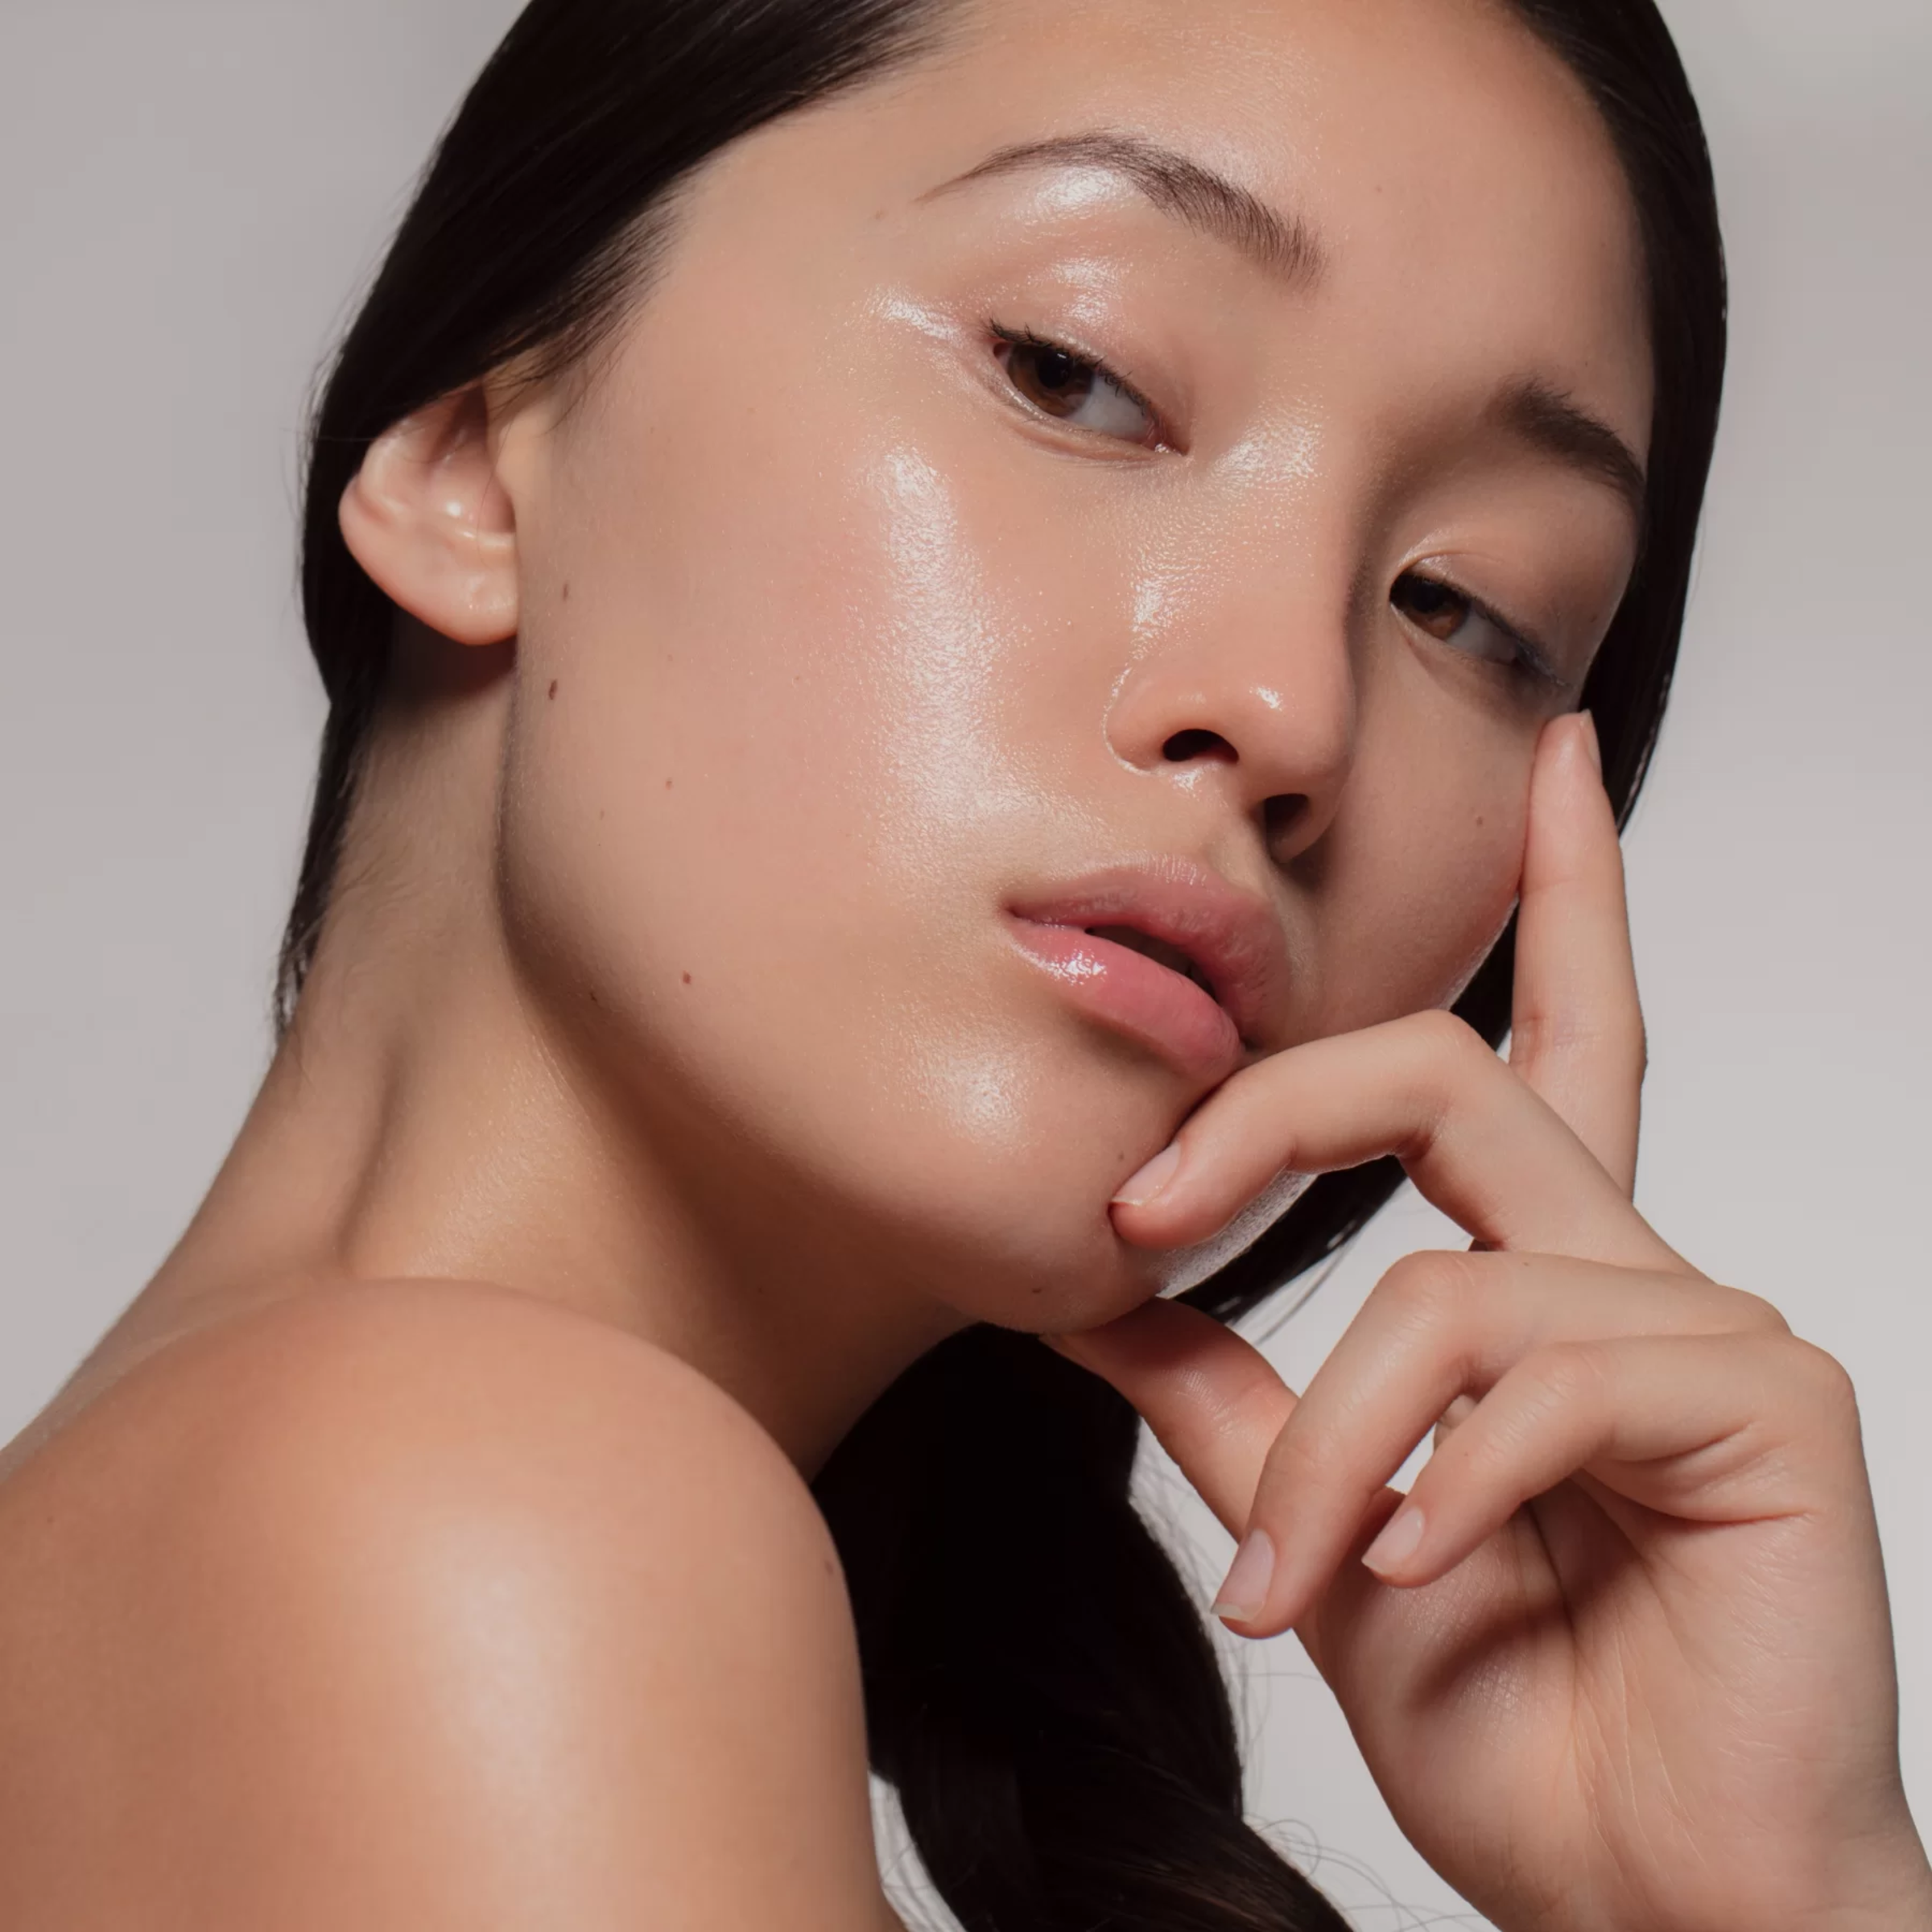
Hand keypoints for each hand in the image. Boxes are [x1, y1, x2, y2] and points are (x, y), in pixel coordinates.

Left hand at [1051, 715, 1931, 1931]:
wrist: (1653, 1901)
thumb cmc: (1521, 1721)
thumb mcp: (1326, 1526)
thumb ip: (1234, 1399)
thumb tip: (1106, 1293)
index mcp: (1547, 1282)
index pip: (1556, 1037)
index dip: (1565, 885)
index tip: (1548, 756)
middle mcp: (1632, 1271)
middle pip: (1467, 1069)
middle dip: (1279, 1107)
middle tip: (1141, 1201)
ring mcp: (1709, 1327)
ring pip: (1446, 1276)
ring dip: (1324, 1443)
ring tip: (1291, 1581)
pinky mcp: (1763, 1403)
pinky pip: (1530, 1375)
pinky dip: (1426, 1485)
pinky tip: (1407, 1578)